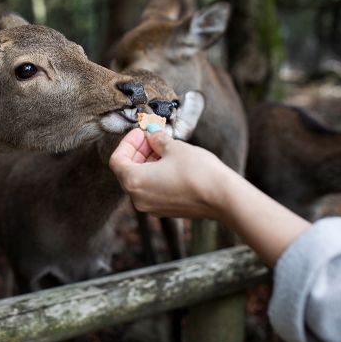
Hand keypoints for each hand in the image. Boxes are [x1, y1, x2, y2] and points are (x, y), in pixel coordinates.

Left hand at [109, 128, 233, 220]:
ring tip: (164, 147)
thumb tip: (151, 134)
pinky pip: (152, 190)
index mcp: (134, 182)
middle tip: (152, 136)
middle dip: (138, 151)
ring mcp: (151, 207)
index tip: (140, 132)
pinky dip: (155, 174)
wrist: (222, 197)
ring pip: (140, 181)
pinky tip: (170, 162)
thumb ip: (157, 139)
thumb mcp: (174, 147)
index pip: (117, 160)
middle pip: (127, 171)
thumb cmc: (197, 172)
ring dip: (147, 162)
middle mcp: (138, 198)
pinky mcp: (165, 210)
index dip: (127, 142)